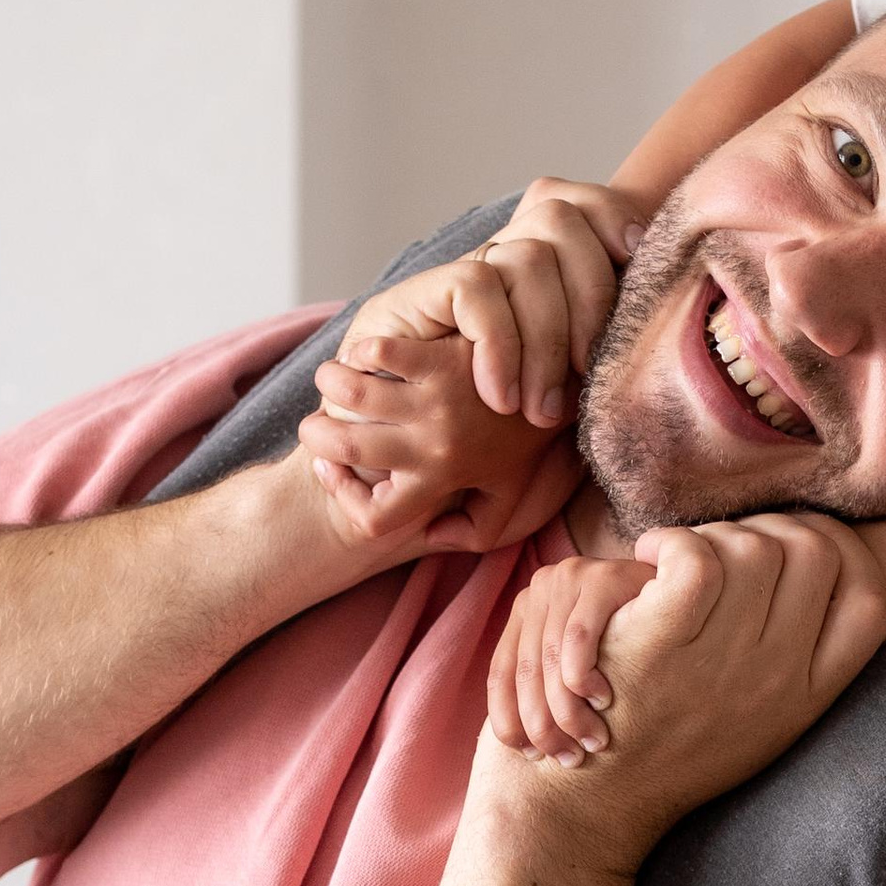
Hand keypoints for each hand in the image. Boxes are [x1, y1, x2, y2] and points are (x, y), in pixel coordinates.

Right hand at [297, 320, 577, 557]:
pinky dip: (365, 352)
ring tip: (334, 380)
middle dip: (318, 437)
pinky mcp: (443, 362)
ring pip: (354, 398)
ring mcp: (435, 403)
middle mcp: (430, 448)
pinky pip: (385, 354)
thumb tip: (432, 535)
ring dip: (333, 388)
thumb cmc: (532, 447)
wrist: (568, 394)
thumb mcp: (507, 502)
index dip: (345, 501)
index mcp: (438, 483)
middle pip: (347, 451)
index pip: (374, 517)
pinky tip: (366, 350)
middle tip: (317, 424)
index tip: (334, 474)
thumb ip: (470, 530)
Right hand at [358, 180, 646, 431]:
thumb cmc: (487, 432)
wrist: (389, 448)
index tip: (637, 269)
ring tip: (538, 409)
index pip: (588, 202)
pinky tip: (499, 395)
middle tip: (587, 382)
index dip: (616, 219)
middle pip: (564, 223)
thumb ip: (598, 355)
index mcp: (548, 263)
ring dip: (546, 339)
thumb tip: (660, 341)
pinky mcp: (423, 290)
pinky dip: (499, 344)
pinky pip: (479, 286)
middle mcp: (506, 253)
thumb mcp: (560, 390)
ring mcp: (466, 268)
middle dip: (590, 304)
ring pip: (527, 256)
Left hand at [473, 516, 885, 872]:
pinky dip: (672, 543)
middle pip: (815, 554)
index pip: (870, 602)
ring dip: (716, 535)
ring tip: (678, 559)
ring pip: (755, 548)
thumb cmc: (672, 750)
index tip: (797, 547)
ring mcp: (723, 660)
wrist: (598, 803)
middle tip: (725, 550)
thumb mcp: (762, 721)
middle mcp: (776, 678)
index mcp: (807, 696)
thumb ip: (797, 661)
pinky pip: (695, 558)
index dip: (846, 554)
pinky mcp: (664, 641)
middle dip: (773, 531)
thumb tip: (814, 578)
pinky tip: (647, 558)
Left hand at [487, 552, 653, 761]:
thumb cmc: (633, 637)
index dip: (511, 722)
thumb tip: (527, 745)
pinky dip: (584, 676)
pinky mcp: (601, 578)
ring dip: (570, 712)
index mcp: (525, 610)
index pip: (501, 675)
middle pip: (525, 674)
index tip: (533, 757)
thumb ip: (552, 684)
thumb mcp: (583, 657)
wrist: (680, 590)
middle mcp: (539, 590)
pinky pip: (579, 638)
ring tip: (594, 741)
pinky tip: (603, 699)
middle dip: (545, 727)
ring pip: (551, 663)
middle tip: (571, 759)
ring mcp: (567, 579)